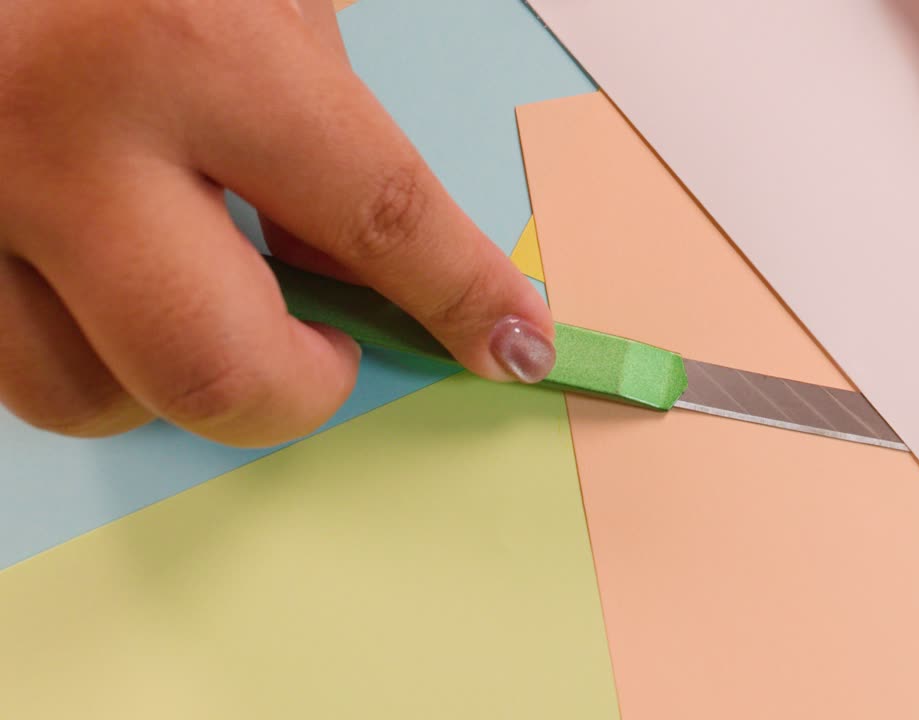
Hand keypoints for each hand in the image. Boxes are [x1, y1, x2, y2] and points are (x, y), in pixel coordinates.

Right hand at [0, 0, 554, 446]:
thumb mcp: (268, 0)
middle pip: (215, 370)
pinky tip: (118, 285)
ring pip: (90, 393)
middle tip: (330, 352)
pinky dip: (90, 351)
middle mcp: (60, 138)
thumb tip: (378, 276)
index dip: (466, 296)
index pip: (378, 216)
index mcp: (188, 50)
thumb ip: (330, 134)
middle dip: (303, 392)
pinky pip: (12, 361)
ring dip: (179, 377)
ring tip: (208, 296)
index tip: (512, 343)